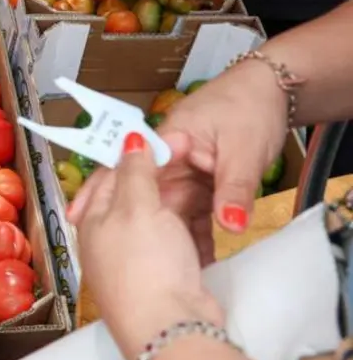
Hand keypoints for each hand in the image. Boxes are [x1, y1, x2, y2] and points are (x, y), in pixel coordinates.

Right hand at [69, 59, 288, 264]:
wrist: (275, 93)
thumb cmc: (251, 107)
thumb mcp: (244, 150)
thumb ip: (234, 189)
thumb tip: (229, 226)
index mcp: (169, 139)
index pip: (128, 167)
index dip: (103, 192)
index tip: (84, 217)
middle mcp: (171, 158)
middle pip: (141, 191)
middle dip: (124, 221)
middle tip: (109, 253)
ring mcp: (186, 172)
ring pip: (166, 207)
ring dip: (159, 234)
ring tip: (146, 267)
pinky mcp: (203, 184)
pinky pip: (191, 213)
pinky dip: (190, 235)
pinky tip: (190, 260)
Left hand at [77, 133, 224, 358]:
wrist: (171, 325)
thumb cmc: (146, 264)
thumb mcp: (137, 207)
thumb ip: (134, 172)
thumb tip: (129, 138)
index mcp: (94, 217)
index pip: (109, 174)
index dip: (134, 153)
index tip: (162, 137)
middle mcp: (110, 237)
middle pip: (136, 195)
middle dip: (163, 177)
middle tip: (193, 156)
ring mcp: (138, 258)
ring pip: (161, 218)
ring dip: (181, 204)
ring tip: (206, 182)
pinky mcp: (165, 274)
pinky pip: (178, 242)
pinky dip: (191, 231)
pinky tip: (208, 219)